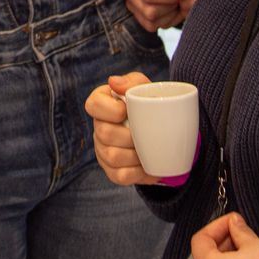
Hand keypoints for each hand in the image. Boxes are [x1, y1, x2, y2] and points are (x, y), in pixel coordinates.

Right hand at [85, 71, 156, 185]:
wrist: (166, 131)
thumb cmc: (150, 106)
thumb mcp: (145, 89)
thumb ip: (132, 82)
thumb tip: (113, 82)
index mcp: (102, 104)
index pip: (93, 105)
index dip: (109, 109)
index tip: (126, 110)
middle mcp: (98, 128)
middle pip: (104, 133)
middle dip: (128, 135)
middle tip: (144, 133)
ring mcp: (103, 151)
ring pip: (112, 156)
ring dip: (134, 155)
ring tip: (148, 150)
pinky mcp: (112, 171)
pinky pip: (120, 176)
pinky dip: (137, 173)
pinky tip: (148, 166)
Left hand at [191, 211, 258, 258]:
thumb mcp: (253, 246)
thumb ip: (240, 231)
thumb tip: (236, 223)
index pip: (201, 239)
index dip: (218, 225)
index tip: (232, 221)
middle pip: (207, 255)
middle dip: (225, 240)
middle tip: (241, 232)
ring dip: (229, 255)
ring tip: (249, 248)